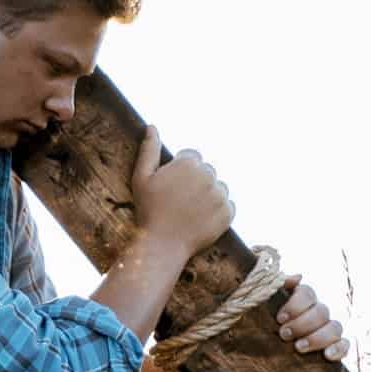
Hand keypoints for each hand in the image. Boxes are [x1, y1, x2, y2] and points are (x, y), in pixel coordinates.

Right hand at [129, 125, 233, 260]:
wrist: (162, 245)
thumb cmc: (148, 210)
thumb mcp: (142, 177)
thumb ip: (149, 149)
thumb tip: (152, 127)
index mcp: (189, 163)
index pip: (192, 157)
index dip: (180, 171)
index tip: (172, 187)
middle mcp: (208, 175)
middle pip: (207, 171)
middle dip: (196, 182)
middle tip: (179, 201)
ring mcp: (220, 195)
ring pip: (218, 187)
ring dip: (208, 195)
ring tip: (190, 211)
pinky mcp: (228, 212)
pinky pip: (227, 205)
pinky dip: (217, 211)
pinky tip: (200, 219)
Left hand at [272, 272, 349, 362]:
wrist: (273, 352)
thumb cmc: (269, 325)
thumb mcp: (267, 306)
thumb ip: (276, 287)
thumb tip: (297, 277)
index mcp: (303, 300)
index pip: (307, 293)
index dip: (295, 305)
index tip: (280, 318)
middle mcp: (319, 312)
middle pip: (321, 312)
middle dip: (302, 324)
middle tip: (284, 334)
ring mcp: (329, 329)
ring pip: (335, 327)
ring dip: (318, 338)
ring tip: (299, 347)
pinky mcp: (336, 346)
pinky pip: (345, 345)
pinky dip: (338, 349)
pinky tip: (327, 355)